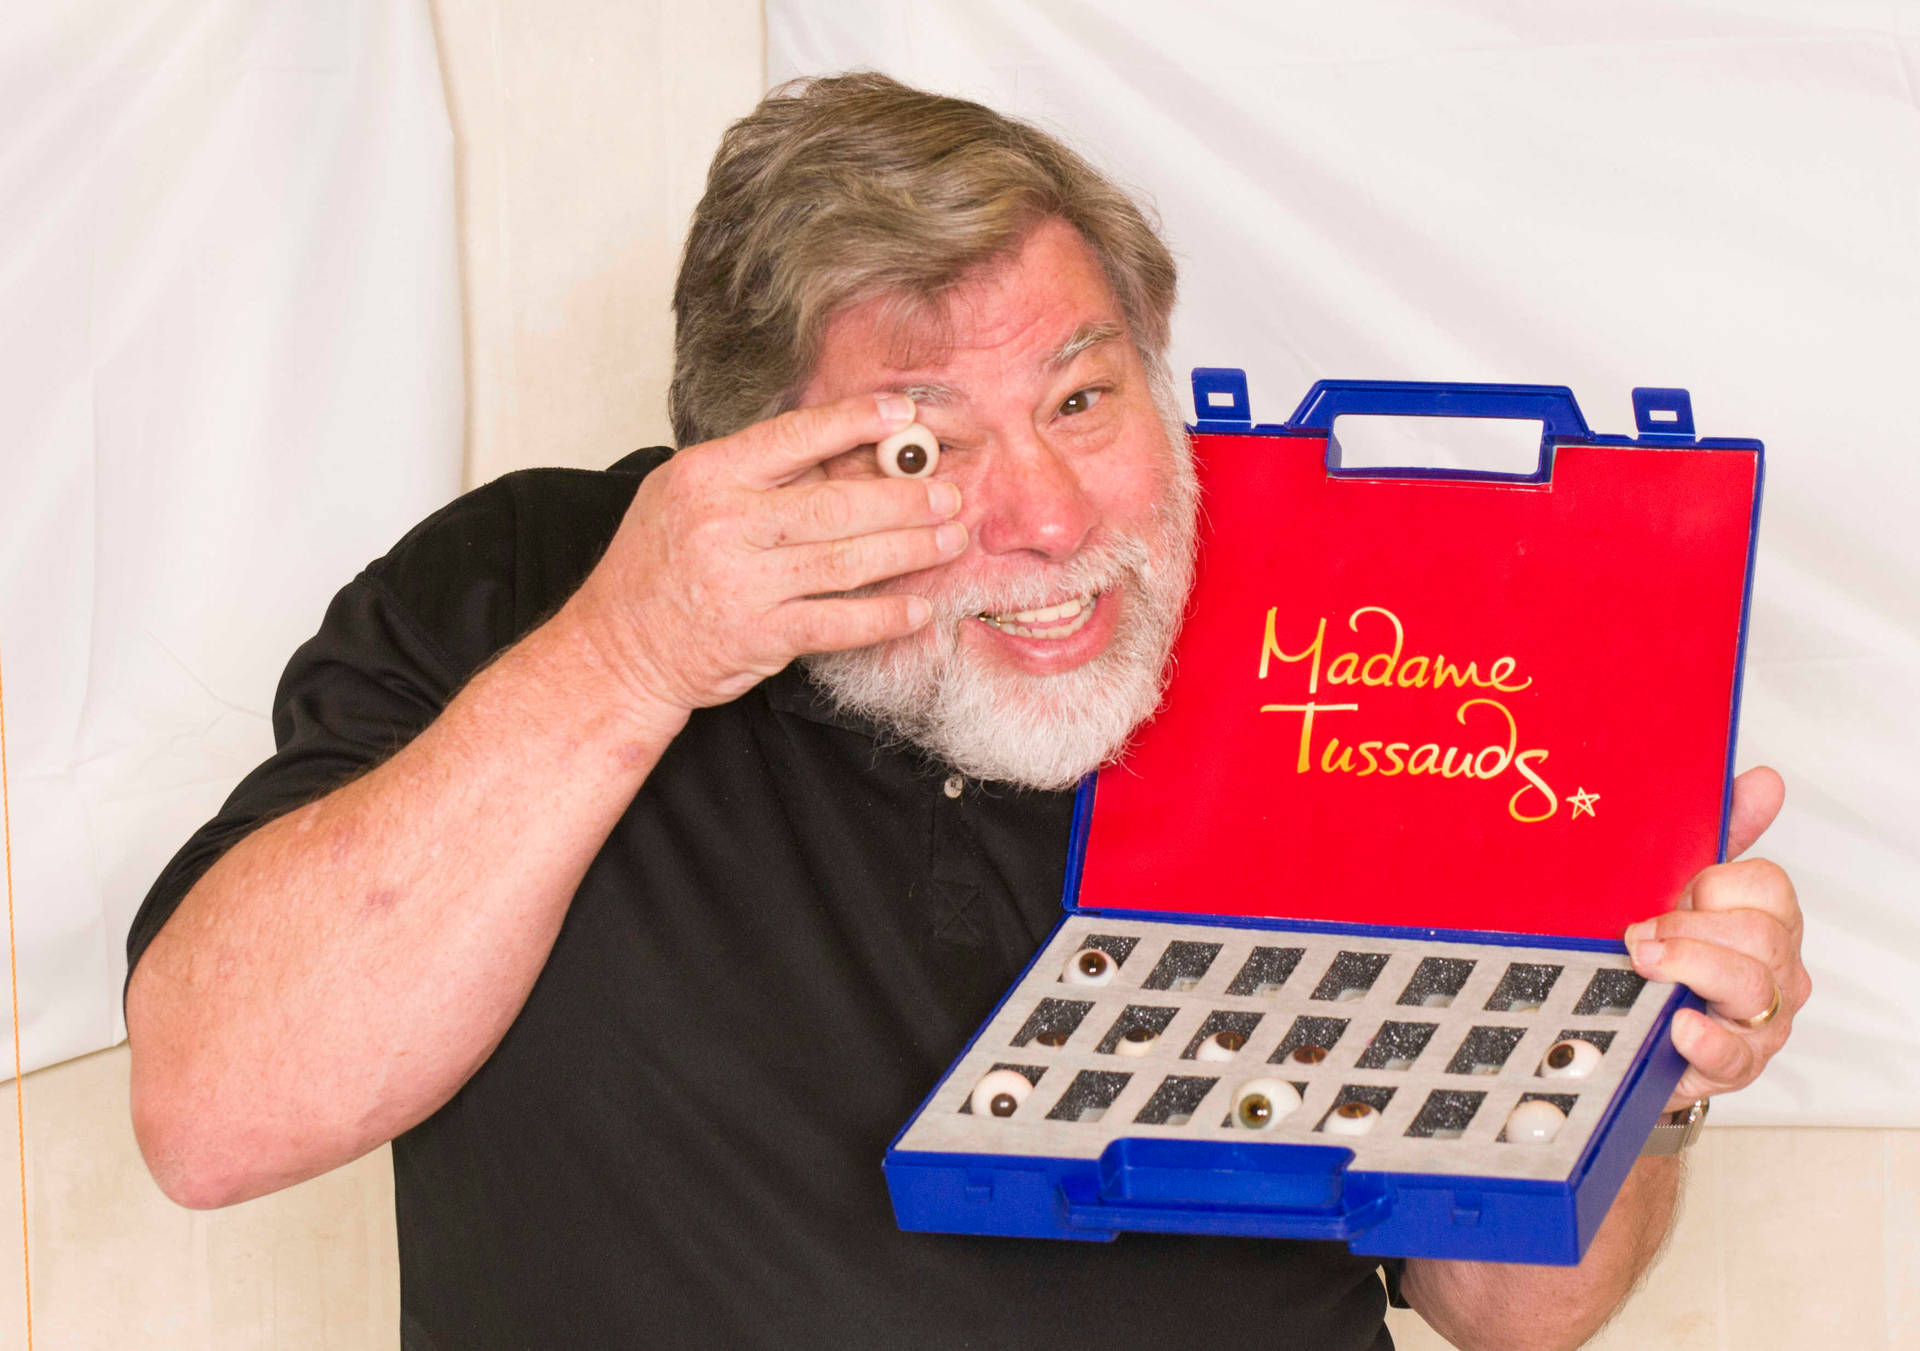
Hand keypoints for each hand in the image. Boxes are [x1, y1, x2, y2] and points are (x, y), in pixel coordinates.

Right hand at [566, 393, 967, 714]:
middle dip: (905, 499)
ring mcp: (743, 583)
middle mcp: (725, 524)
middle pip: (837, 503)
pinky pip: (837, 624)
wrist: (615, 647)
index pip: (795, 436)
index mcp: (708, 475)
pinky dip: (884, 617)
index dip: (857, 422)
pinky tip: (919, 608)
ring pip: (847, 561)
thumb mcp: (684, 495)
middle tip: (950, 494)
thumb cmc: (656, 566)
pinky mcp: (758, 637)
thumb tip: (842, 452)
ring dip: (910, 550)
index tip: (906, 416)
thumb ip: (752, 473)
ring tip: (951, 538)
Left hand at [1622, 766, 1809, 1109]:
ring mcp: (1761, 1022)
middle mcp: (1775, 970)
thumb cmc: (1665, 958)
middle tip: (1640, 935)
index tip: (1676, 892)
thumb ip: (1722, 834)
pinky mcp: (1735, 1068)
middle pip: (1759, 935)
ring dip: (1690, 968)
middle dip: (1689, 928)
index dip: (1715, 886)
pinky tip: (1677, 1025)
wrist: (1632, 1034)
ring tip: (1644, 966)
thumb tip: (1764, 780)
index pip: (1767, 885)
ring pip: (1751, 986)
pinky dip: (1703, 1038)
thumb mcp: (1678, 891)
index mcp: (1766, 920)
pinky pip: (1733, 1054)